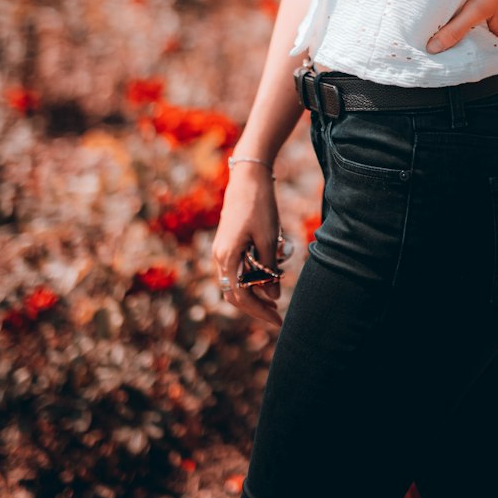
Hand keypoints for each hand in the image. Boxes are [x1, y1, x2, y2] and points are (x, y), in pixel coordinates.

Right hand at [212, 159, 283, 329]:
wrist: (248, 177)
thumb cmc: (260, 206)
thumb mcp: (269, 239)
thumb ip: (268, 270)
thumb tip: (272, 296)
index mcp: (227, 258)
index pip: (241, 297)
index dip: (260, 311)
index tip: (278, 320)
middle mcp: (219, 257)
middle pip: (234, 294)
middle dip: (256, 307)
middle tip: (277, 315)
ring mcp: (221, 250)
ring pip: (234, 282)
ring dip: (253, 294)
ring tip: (274, 300)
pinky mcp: (227, 243)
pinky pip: (236, 269)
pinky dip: (250, 279)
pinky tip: (267, 278)